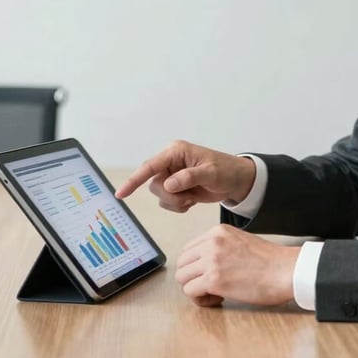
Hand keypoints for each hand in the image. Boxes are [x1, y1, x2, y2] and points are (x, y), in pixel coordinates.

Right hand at [115, 140, 255, 213]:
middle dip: (171, 196)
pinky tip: (193, 199)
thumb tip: (169, 184)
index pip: (150, 166)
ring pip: (160, 196)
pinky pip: (167, 203)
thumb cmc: (226, 170)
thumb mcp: (211, 172)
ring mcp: (172, 176)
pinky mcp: (175, 188)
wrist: (236, 181)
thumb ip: (190, 177)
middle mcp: (170, 163)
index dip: (135, 180)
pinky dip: (180, 206)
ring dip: (177, 202)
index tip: (121, 194)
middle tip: (189, 197)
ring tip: (193, 197)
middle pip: (154, 185)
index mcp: (176, 152)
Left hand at [175, 225, 299, 306]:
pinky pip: (190, 292)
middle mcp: (212, 242)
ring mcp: (211, 260)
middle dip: (192, 278)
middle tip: (210, 286)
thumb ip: (220, 247)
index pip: (188, 249)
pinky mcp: (214, 279)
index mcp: (218, 232)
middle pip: (181, 264)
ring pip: (182, 278)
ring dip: (196, 290)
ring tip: (215, 294)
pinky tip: (218, 299)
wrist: (286, 270)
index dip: (195, 267)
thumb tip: (204, 264)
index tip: (208, 274)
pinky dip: (201, 300)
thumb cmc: (271, 261)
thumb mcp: (240, 241)